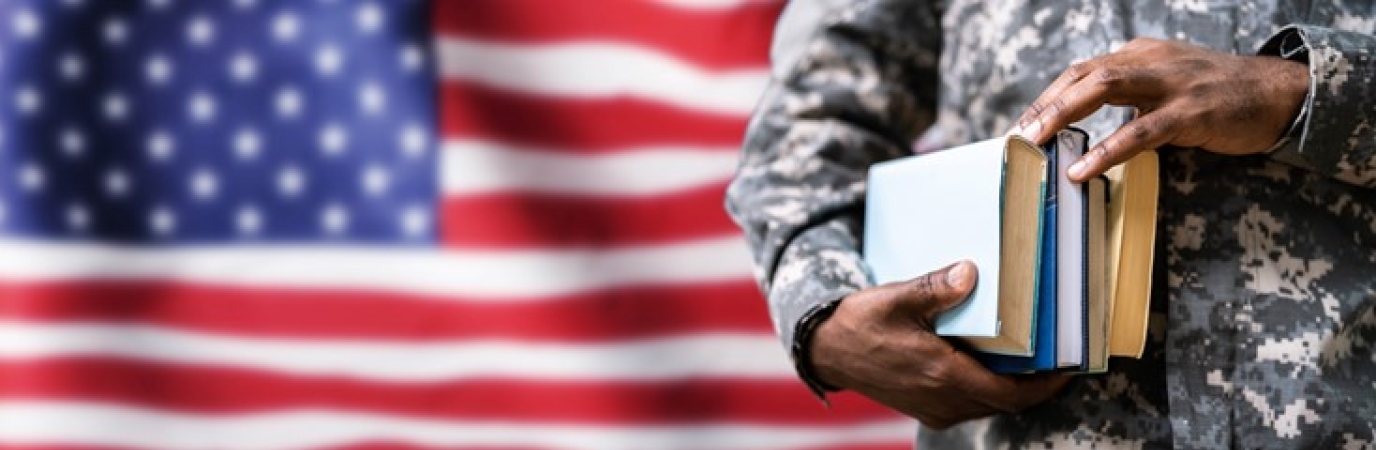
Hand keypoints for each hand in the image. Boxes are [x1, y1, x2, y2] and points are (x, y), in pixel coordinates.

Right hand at [809, 261, 1069, 428]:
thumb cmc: (859, 324)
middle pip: (1007, 402)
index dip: (1047, 385)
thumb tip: (970, 271)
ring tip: (1033, 359)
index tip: (1071, 367)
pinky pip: (970, 404)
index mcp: (942, 375)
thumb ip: (935, 287)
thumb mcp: (896, 298)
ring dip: (1012, 387)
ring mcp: (934, 408)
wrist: (826, 350)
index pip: (1012, 394)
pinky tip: (993, 363)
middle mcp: (943, 400)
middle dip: (1036, 384)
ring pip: (989, 405)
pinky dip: (989, 388)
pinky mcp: (926, 407)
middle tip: (1059, 357)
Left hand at [1011, 37, 1309, 181]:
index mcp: (1141, 54)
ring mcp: (1171, 83)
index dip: (1049, 96)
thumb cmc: (1219, 94)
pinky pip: (1141, 132)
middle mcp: (1150, 61)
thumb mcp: (1167, 85)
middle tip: (1020, 134)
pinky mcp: (1192, 112)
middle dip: (1046, 104)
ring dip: (1063, 115)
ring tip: (1037, 142)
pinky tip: (1083, 169)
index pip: (1082, 71)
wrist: (1280, 93)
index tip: (1024, 123)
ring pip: (1103, 89)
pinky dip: (1106, 151)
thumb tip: (1087, 125)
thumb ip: (1131, 97)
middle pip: (1083, 75)